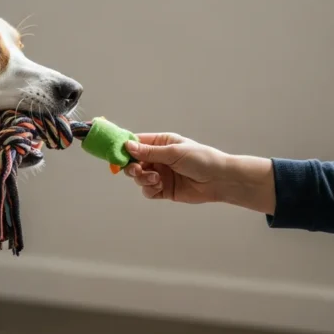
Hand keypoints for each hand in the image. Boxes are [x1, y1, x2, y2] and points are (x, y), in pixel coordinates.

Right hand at [123, 133, 275, 212]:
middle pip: (134, 162)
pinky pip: (147, 191)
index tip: (114, 153)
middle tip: (136, 170)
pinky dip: (149, 189)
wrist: (219, 180)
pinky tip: (159, 186)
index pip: (136, 143)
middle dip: (132, 166)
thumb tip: (128, 146)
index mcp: (161, 143)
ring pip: (139, 177)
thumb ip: (150, 151)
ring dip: (142, 179)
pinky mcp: (164, 190)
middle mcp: (158, 158)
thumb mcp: (174, 152)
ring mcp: (160, 174)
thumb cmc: (201, 159)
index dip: (124, 148)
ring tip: (155, 179)